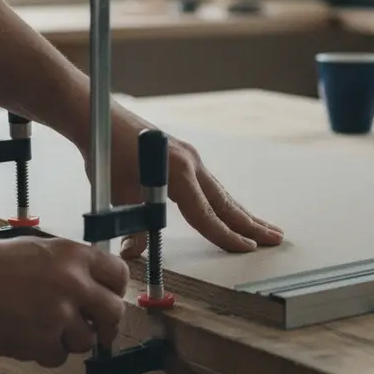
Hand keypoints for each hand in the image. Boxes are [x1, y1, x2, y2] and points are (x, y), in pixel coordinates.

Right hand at [0, 236, 129, 367]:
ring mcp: (58, 315)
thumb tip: (95, 288)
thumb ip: (73, 268)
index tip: (109, 299)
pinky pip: (59, 357)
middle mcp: (74, 285)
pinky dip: (47, 353)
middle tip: (97, 329)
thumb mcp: (44, 250)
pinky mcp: (40, 342)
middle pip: (113, 314)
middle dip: (107, 324)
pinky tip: (31, 338)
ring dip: (71, 340)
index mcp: (76, 257)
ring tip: (47, 329)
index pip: (119, 275)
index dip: (116, 290)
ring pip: (85, 341)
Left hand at [103, 102, 283, 258]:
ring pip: (222, 193)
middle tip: (275, 238)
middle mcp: (190, 164)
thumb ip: (134, 227)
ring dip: (243, 213)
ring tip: (266, 228)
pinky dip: (226, 202)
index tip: (246, 248)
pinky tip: (234, 211)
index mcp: (177, 173)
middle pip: (225, 202)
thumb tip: (134, 253)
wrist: (99, 120)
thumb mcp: (119, 196)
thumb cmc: (107, 154)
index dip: (226, 235)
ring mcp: (190, 158)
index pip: (206, 214)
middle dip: (251, 223)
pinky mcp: (185, 157)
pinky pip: (211, 185)